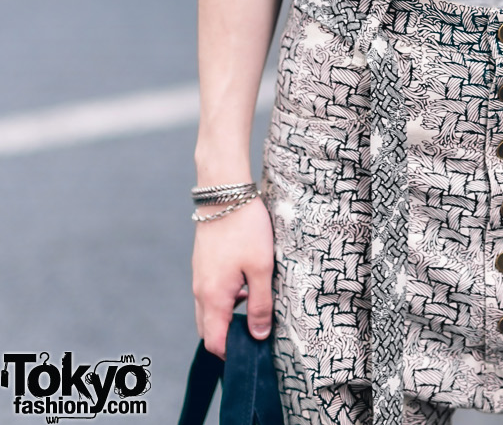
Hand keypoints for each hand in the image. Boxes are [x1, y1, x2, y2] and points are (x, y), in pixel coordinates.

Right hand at [193, 196, 274, 357]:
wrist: (224, 192)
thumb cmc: (245, 228)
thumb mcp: (261, 267)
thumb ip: (260, 304)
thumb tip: (257, 335)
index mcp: (213, 297)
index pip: (214, 342)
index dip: (231, 353)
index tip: (252, 351)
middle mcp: (200, 290)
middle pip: (209, 329)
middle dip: (228, 337)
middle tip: (254, 332)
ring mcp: (199, 276)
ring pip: (209, 310)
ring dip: (227, 316)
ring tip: (254, 305)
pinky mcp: (203, 264)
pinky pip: (210, 293)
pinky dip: (224, 299)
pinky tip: (245, 284)